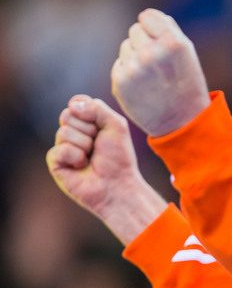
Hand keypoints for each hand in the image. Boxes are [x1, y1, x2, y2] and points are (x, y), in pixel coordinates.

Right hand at [46, 95, 166, 243]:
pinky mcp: (55, 162)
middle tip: (98, 145)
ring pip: (63, 132)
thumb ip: (98, 108)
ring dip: (85, 145)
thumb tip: (72, 105)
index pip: (76, 102)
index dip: (89, 111)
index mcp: (86, 121)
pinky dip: (76, 157)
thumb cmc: (119, 157)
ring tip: (91, 158)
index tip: (102, 126)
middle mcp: (72, 132)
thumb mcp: (116, 125)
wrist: (118, 184)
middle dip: (89, 129)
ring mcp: (62, 146)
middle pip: (67, 115)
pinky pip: (60, 150)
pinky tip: (81, 167)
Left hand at [112, 9, 210, 137]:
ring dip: (135, 57)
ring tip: (152, 75)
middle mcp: (151, 53)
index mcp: (172, 43)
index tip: (160, 40)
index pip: (147, 16)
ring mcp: (134, 68)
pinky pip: (119, 65)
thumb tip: (147, 17)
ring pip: (125, 47)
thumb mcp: (188, 54)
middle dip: (144, 42)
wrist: (181, 121)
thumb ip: (168, 30)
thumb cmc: (187, 84)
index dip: (153, 27)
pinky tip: (142, 85)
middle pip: (134, 30)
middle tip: (158, 62)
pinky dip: (128, 72)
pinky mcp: (120, 83)